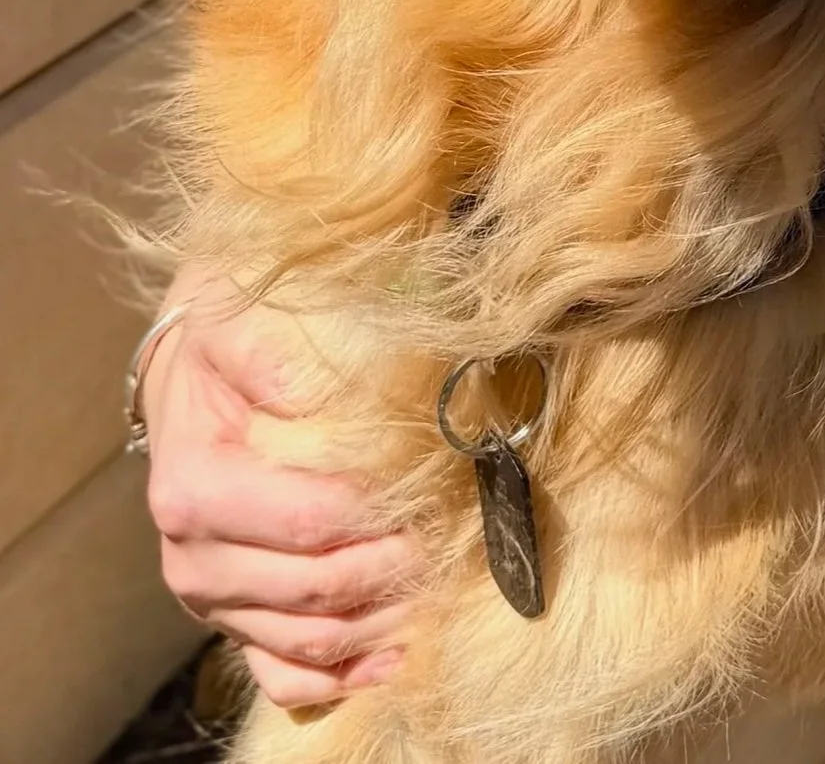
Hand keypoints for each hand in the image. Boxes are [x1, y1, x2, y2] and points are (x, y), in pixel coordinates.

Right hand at [142, 266, 426, 710]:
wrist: (191, 370)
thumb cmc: (227, 337)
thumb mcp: (233, 317)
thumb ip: (266, 352)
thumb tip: (313, 394)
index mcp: (193, 488)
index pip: (305, 520)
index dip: (380, 512)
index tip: (441, 485)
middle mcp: (193, 558)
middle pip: (314, 587)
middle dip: (397, 565)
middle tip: (463, 532)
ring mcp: (214, 600)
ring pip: (306, 639)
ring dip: (382, 619)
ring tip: (447, 582)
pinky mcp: (234, 622)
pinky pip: (284, 676)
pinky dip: (341, 677)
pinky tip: (397, 655)